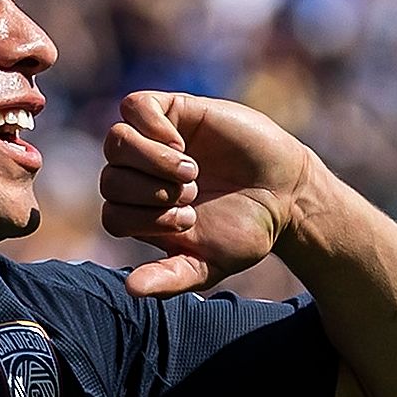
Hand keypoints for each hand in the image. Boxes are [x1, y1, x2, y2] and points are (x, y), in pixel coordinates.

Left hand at [103, 91, 320, 297]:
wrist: (287, 194)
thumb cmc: (246, 230)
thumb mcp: (207, 266)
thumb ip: (169, 279)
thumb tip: (130, 290)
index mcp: (143, 213)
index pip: (112, 216)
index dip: (145, 221)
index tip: (190, 220)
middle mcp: (142, 176)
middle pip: (110, 180)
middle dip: (151, 194)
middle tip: (194, 195)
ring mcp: (155, 141)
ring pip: (116, 141)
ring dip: (152, 161)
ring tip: (191, 171)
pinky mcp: (174, 110)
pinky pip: (134, 106)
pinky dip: (151, 127)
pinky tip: (180, 143)